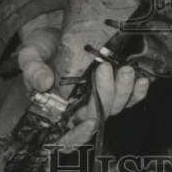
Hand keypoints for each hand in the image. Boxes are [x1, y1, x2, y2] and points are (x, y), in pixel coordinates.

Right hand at [17, 11, 148, 149]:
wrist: (57, 33)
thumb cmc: (41, 49)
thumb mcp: (30, 55)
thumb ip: (33, 69)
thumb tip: (44, 82)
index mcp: (56, 110)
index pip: (67, 138)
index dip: (79, 137)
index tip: (90, 122)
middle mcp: (79, 109)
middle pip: (97, 117)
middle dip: (105, 95)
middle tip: (104, 68)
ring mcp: (98, 98)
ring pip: (116, 107)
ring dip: (124, 90)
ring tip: (124, 69)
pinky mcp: (113, 87)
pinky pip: (131, 98)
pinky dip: (138, 92)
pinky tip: (141, 80)